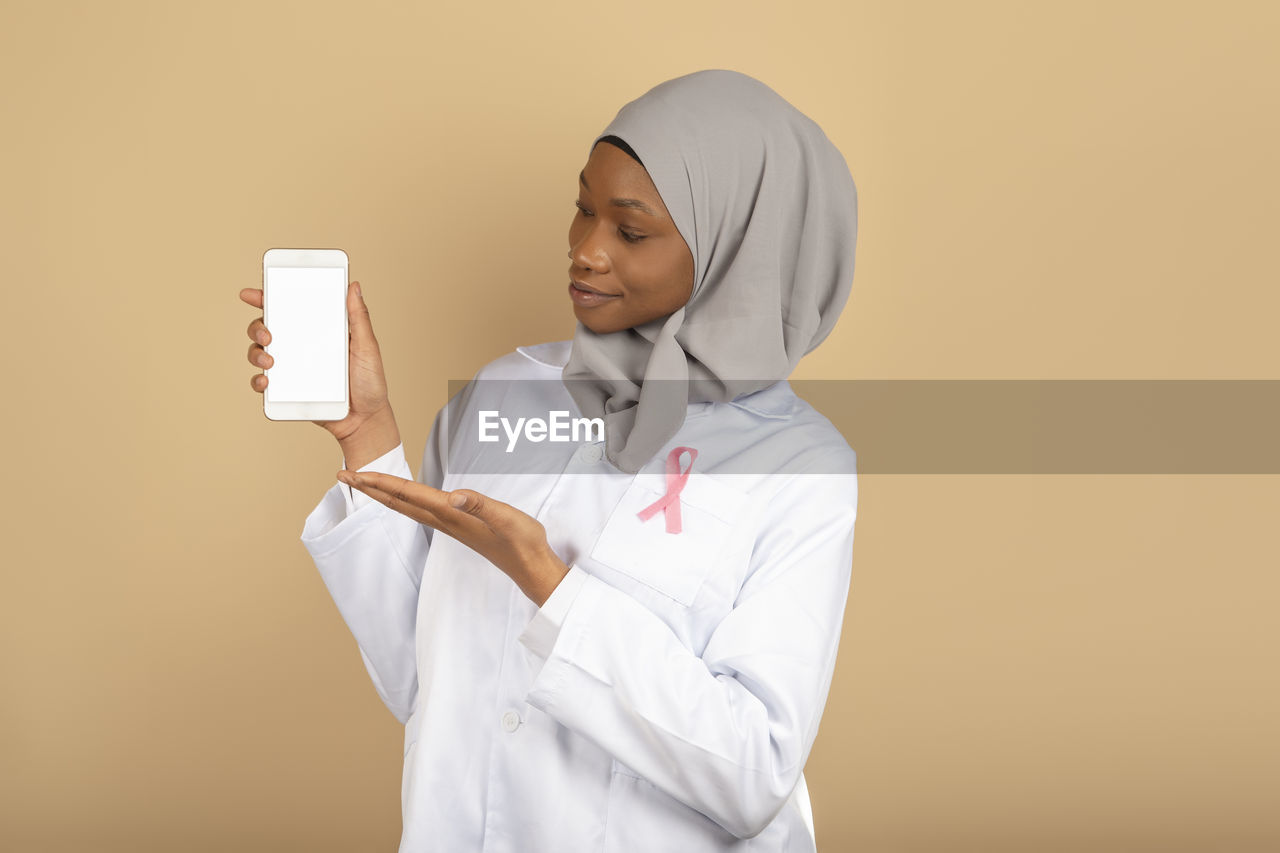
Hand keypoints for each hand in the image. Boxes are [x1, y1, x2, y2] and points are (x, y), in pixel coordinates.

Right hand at [241, 281, 400, 465]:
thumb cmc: (370, 382)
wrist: (365, 420)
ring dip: (255, 352)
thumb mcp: (367, 347)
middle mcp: (300, 346)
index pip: (289, 309)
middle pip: (266, 328)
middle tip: (267, 333)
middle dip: (257, 326)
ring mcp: (292, 368)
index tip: (252, 293)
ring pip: (259, 353)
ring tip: (269, 360)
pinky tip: (266, 382)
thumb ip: (359, 318)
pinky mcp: (287, 390)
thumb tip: (353, 286)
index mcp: (318, 331)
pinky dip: (258, 381)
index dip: (267, 298)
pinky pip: (264, 383)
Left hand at [337, 471, 569, 606]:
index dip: (381, 482)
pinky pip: (420, 512)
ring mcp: (450, 526)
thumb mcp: (507, 518)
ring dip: (383, 495)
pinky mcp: (458, 528)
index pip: (409, 494)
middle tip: (342, 476)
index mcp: (452, 515)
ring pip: (406, 508)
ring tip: (364, 485)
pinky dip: (403, 502)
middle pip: (398, 502)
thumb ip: (481, 505)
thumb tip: (455, 496)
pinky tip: (403, 500)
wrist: (531, 568)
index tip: (355, 473)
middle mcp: (445, 521)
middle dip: (370, 488)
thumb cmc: (522, 543)